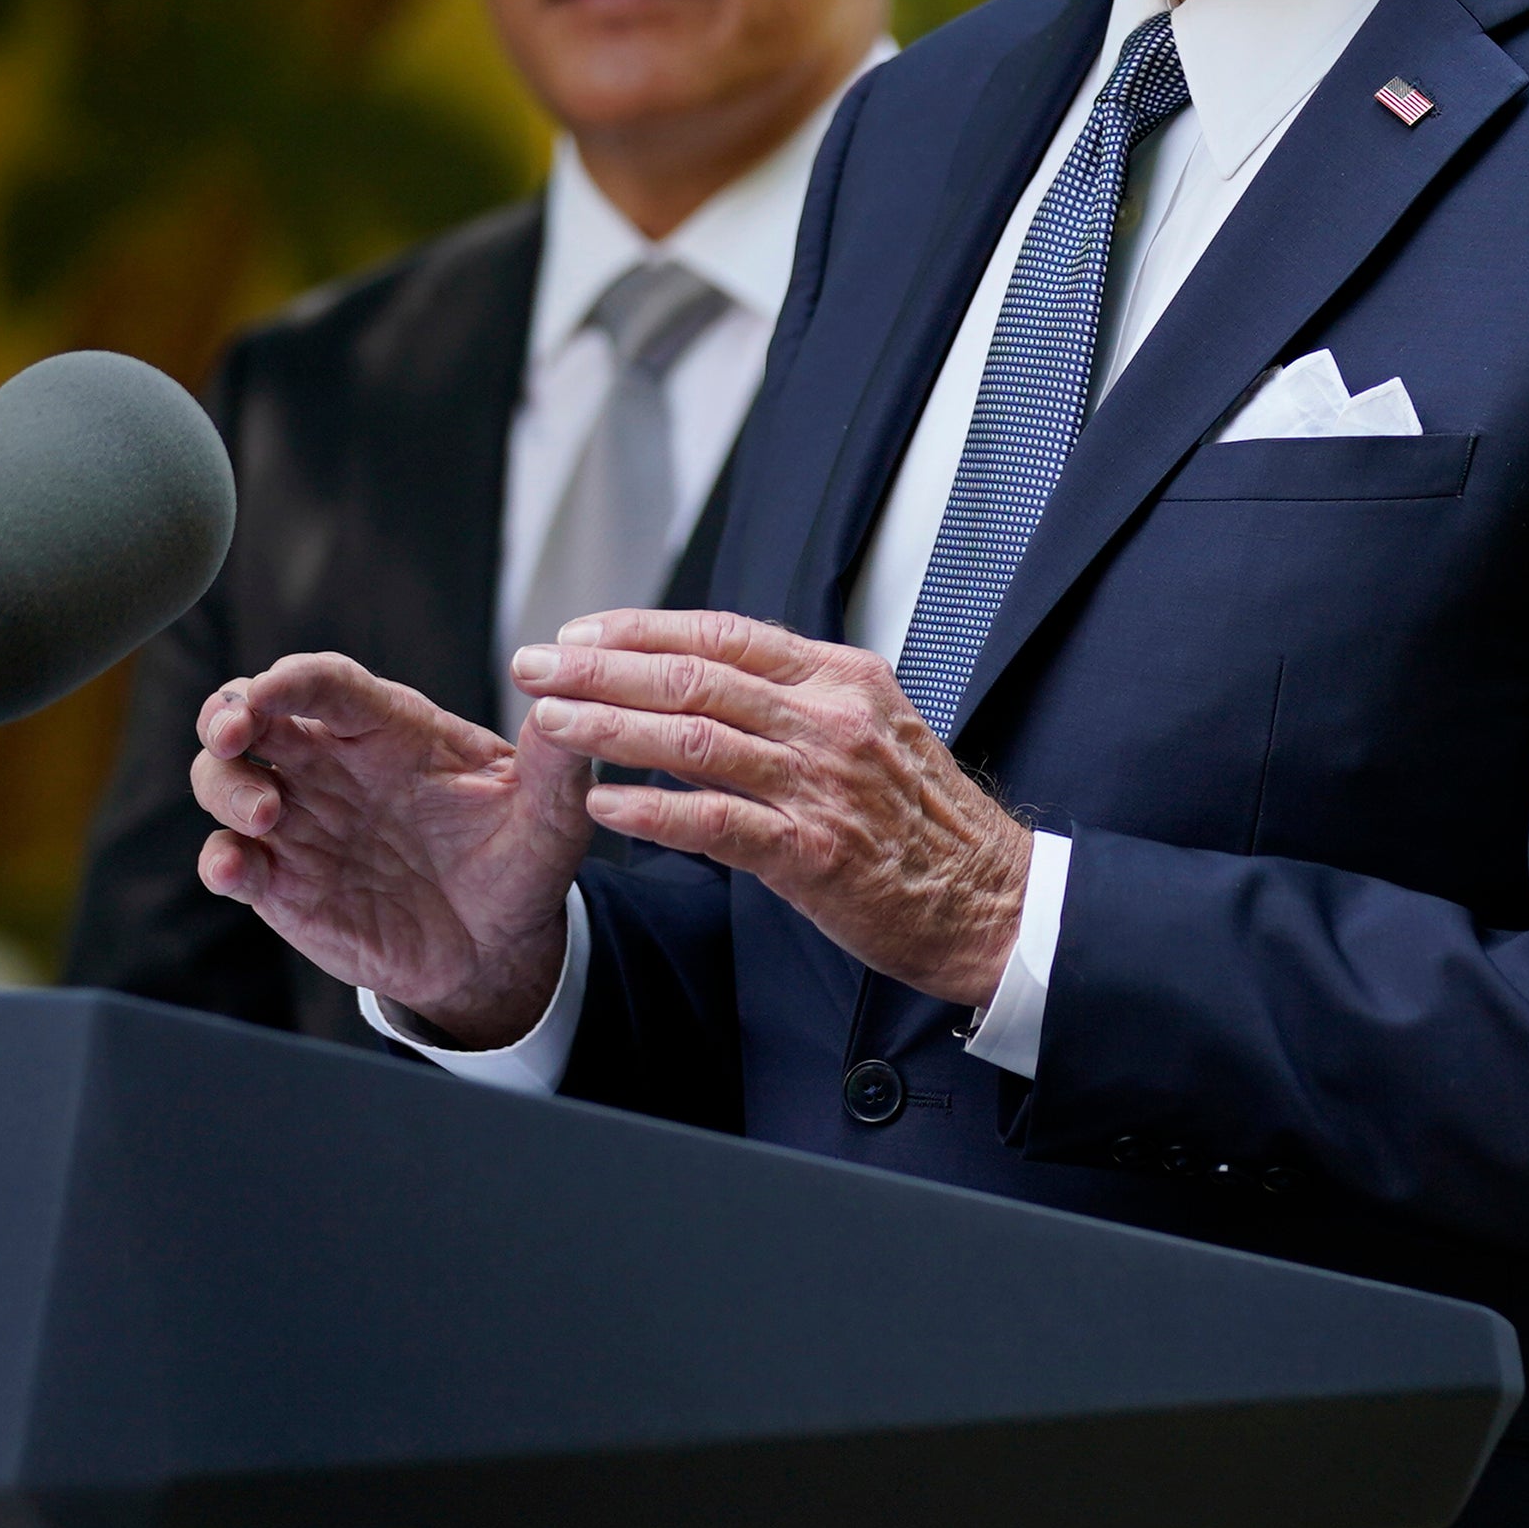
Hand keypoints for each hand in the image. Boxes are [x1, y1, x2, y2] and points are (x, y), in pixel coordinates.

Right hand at [191, 651, 593, 1047]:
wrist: (498, 947)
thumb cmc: (518, 859)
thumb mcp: (552, 812)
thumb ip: (556, 760)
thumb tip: (563, 699)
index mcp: (388, 729)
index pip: (327, 682)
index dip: (293, 678)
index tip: (272, 688)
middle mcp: (331, 765)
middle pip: (249, 712)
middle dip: (227, 711)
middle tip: (235, 733)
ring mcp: (300, 822)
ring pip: (222, 778)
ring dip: (225, 786)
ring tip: (267, 816)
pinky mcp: (282, 883)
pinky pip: (227, 860)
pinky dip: (219, 861)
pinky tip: (238, 872)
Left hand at [512, 611, 1028, 1006]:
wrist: (992, 898)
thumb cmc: (926, 822)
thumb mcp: (870, 729)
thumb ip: (791, 703)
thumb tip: (700, 686)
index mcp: (841, 679)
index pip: (722, 634)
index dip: (639, 628)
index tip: (579, 632)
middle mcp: (829, 720)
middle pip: (692, 677)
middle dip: (600, 669)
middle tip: (536, 665)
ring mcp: (821, 784)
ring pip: (692, 740)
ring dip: (608, 728)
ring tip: (549, 723)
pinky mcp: (813, 852)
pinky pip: (715, 824)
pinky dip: (652, 814)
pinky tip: (603, 805)